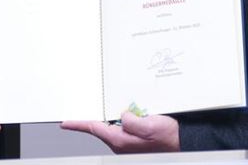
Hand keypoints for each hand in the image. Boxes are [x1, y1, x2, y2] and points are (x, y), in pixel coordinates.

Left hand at [61, 112, 178, 152]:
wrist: (182, 141)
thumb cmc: (168, 137)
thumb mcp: (149, 126)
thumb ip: (131, 121)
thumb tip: (122, 115)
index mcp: (120, 140)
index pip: (94, 128)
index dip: (78, 125)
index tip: (65, 123)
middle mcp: (121, 142)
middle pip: (105, 124)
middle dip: (105, 114)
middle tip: (111, 106)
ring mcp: (128, 140)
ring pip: (117, 122)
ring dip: (122, 114)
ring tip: (137, 111)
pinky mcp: (135, 137)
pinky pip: (127, 123)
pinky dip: (129, 116)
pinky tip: (140, 113)